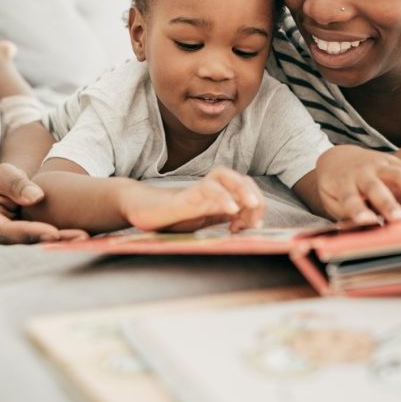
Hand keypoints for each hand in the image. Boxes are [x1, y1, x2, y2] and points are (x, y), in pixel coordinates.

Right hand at [0, 163, 88, 243]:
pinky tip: (84, 239)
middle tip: (78, 238)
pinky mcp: (30, 249)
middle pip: (24, 247)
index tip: (52, 232)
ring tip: (85, 238)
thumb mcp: (4, 174)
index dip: (28, 234)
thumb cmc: (5, 181)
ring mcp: (13, 248)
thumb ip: (15, 182)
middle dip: (51, 244)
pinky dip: (65, 243)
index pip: (4, 233)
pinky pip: (46, 247)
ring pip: (38, 250)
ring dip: (63, 246)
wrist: (15, 191)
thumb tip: (36, 197)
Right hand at [122, 168, 264, 232]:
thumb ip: (223, 220)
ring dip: (242, 189)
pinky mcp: (185, 196)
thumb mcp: (205, 221)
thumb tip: (248, 224)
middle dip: (255, 195)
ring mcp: (198, 190)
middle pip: (240, 178)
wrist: (143, 212)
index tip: (255, 226)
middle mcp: (211, 189)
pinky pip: (206, 188)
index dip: (257, 204)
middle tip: (256, 219)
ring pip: (224, 175)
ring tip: (252, 206)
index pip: (246, 189)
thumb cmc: (173, 217)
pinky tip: (231, 210)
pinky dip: (222, 196)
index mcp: (218, 195)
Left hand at [314, 145, 400, 223]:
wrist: (339, 159)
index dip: (357, 210)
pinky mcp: (392, 160)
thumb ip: (349, 215)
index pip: (349, 198)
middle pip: (375, 187)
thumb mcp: (333, 202)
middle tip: (400, 220)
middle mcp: (361, 172)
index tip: (365, 221)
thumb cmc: (337, 189)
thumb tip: (368, 230)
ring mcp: (377, 164)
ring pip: (398, 175)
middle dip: (389, 204)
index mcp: (342, 184)